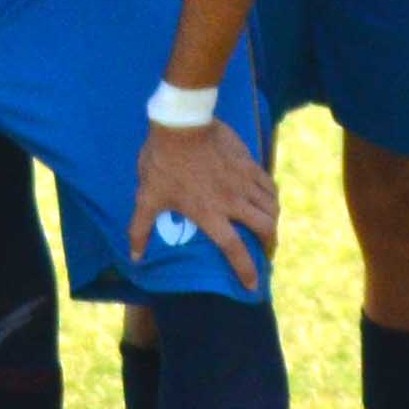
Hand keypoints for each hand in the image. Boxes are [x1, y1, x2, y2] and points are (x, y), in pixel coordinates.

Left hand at [130, 116, 278, 287]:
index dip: (246, 270)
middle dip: (270, 243)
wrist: (181, 123)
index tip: (253, 286)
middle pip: (264, 228)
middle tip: (266, 249)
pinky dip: (272, 195)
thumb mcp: (147, 197)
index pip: (235, 249)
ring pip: (271, 206)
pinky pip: (269, 183)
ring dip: (273, 219)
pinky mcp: (248, 162)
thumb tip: (135, 256)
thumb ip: (140, 229)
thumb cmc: (162, 162)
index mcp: (210, 214)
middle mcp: (233, 201)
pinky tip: (268, 197)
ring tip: (269, 225)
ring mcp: (243, 180)